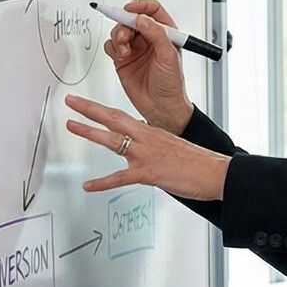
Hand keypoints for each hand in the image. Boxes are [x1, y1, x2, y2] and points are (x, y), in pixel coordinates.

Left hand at [64, 94, 229, 199]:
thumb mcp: (173, 146)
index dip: (100, 109)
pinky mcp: (149, 173)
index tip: (84, 102)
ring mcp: (146, 155)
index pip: (121, 116)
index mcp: (152, 132)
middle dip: (89, 109)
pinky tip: (88, 185)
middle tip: (70, 101)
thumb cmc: (199, 162)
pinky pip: (120, 178)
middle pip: (113, 118)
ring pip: (113, 140)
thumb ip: (154, 143)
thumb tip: (143, 141)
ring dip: (90, 133)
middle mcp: (147, 139)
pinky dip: (102, 183)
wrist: (215, 172)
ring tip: (72, 126)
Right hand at [102, 0, 193, 134]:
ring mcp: (135, 48)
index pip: (152, 10)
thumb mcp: (169, 56)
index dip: (140, 5)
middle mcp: (149, 38)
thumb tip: (142, 18)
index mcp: (165, 33)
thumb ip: (156, 34)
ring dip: (118, 37)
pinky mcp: (123, 59)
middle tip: (125, 36)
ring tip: (124, 51)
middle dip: (125, 24)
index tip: (130, 9)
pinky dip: (112, 48)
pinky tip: (121, 57)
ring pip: (119, 31)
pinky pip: (111, 45)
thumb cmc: (171, 84)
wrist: (161, 107)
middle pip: (131, 19)